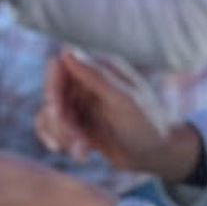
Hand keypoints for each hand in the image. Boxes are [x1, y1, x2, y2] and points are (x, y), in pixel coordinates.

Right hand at [37, 49, 196, 180]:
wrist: (157, 155)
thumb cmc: (148, 124)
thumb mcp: (125, 101)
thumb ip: (96, 77)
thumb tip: (67, 51)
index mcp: (100, 67)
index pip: (58, 65)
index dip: (52, 87)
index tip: (58, 112)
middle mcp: (87, 81)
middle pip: (51, 92)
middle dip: (58, 119)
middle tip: (75, 140)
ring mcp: (81, 103)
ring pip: (49, 113)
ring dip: (60, 134)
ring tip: (81, 152)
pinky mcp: (78, 123)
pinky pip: (53, 128)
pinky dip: (59, 141)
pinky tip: (78, 154)